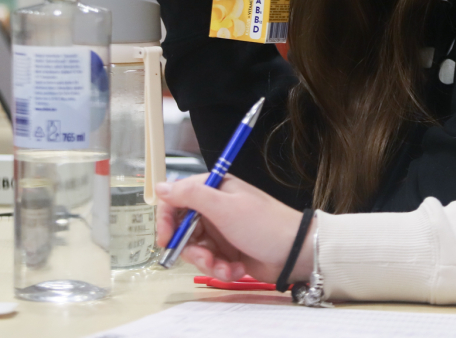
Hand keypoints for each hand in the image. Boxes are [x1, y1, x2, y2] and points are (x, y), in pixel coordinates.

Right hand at [155, 174, 313, 283]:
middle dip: (191, 248)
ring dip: (209, 262)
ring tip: (227, 267)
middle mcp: (215, 208)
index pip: (175, 198)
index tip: (166, 238)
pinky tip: (237, 269)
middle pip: (182, 229)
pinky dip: (221, 269)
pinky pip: (210, 262)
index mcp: (214, 189)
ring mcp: (221, 230)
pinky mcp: (227, 250)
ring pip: (195, 250)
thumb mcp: (225, 207)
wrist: (294, 252)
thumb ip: (191, 196)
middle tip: (205, 258)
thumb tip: (161, 187)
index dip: (166, 219)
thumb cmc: (264, 225)